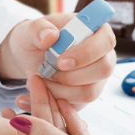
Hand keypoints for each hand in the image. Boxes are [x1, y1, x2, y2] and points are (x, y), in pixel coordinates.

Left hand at [0, 14, 115, 108]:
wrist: (28, 57)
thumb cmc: (35, 39)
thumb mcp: (29, 30)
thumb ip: (38, 29)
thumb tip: (50, 36)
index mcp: (95, 31)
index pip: (106, 41)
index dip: (85, 53)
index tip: (60, 61)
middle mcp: (102, 55)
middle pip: (103, 70)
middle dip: (72, 76)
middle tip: (48, 73)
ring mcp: (97, 77)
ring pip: (89, 92)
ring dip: (60, 90)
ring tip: (40, 80)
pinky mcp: (86, 95)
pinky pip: (77, 105)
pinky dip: (54, 101)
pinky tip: (38, 92)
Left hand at [8, 85, 134, 134]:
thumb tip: (16, 123)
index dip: (13, 126)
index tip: (4, 106)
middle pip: (40, 132)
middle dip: (33, 107)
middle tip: (29, 84)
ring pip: (57, 128)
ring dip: (51, 107)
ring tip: (42, 85)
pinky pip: (74, 130)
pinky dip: (70, 115)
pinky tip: (65, 101)